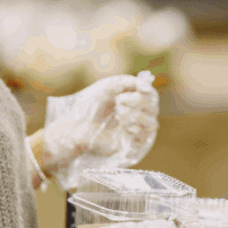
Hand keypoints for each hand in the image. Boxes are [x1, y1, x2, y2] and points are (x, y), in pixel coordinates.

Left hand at [41, 72, 158, 176]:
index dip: (148, 90)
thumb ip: (126, 82)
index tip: (139, 88)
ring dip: (136, 115)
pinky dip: (135, 129)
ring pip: (152, 123)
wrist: (74, 129)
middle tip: (119, 101)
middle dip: (138, 101)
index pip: (150, 94)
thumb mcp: (106, 87)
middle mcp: (136, 114)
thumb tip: (146, 83)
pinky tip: (124, 127)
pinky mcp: (129, 145)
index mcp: (131, 100)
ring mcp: (134, 130)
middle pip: (153, 107)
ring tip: (119, 114)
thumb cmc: (88, 107)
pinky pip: (145, 137)